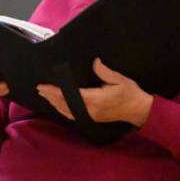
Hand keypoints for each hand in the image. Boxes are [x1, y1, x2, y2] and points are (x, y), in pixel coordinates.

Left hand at [37, 58, 153, 126]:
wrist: (139, 110)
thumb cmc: (130, 93)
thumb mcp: (119, 79)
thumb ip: (105, 71)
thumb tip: (95, 63)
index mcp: (96, 99)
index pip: (70, 95)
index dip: (56, 91)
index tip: (45, 86)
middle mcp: (90, 110)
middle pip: (65, 104)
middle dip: (51, 97)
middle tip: (40, 88)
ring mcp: (91, 116)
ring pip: (68, 111)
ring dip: (55, 103)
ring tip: (45, 96)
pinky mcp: (92, 118)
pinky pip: (73, 115)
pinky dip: (63, 110)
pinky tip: (59, 105)